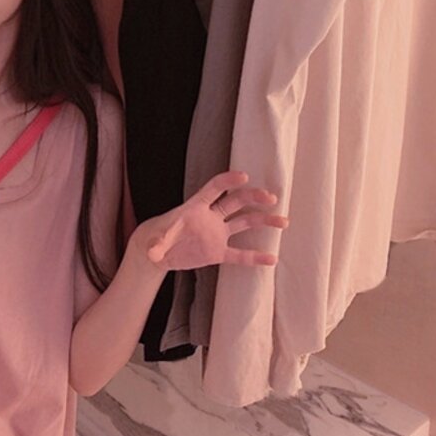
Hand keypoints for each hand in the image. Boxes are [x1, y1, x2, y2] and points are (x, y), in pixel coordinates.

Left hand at [132, 171, 287, 272]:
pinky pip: (240, 254)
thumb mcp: (156, 239)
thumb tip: (153, 252)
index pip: (214, 188)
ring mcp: (216, 234)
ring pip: (244, 223)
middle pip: (235, 202)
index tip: (243, 176)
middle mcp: (211, 217)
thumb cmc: (156, 238)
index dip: (228, 181)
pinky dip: (255, 257)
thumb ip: (158, 244)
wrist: (158, 252)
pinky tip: (272, 259)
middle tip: (271, 198)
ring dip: (263, 221)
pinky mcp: (218, 252)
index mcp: (196, 207)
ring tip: (283, 221)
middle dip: (253, 198)